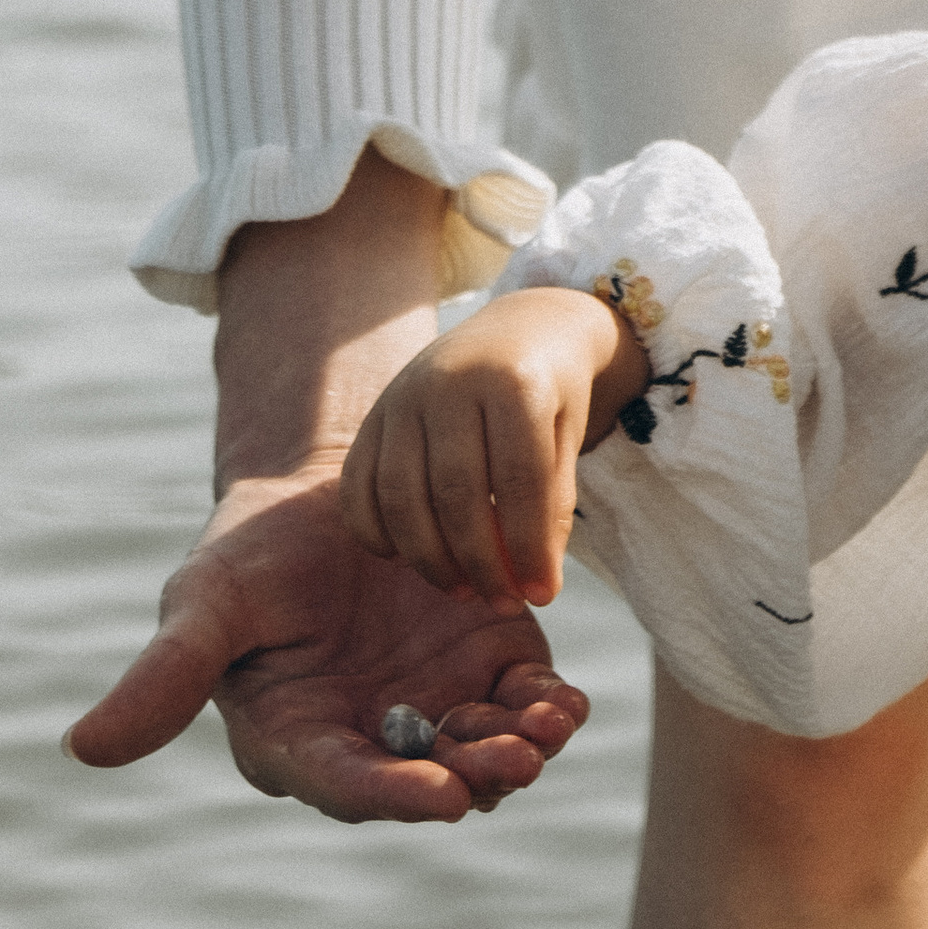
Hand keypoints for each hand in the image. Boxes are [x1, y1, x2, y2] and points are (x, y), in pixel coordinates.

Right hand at [65, 458, 590, 825]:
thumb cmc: (249, 552)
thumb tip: (84, 748)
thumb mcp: (204, 603)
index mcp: (297, 740)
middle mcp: (372, 739)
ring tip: (549, 730)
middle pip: (428, 777)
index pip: (345, 782)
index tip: (440, 797)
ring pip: (482, 749)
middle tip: (514, 762)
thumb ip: (164, 675)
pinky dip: (547, 708)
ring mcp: (433, 704)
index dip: (391, 794)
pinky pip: (522, 700)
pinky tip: (568, 704)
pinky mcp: (485, 660)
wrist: (325, 490)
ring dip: (518, 749)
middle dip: (473, 775)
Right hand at [342, 288, 641, 608]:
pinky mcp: (373, 413)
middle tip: (499, 601)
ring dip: (429, 558)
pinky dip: (376, 533)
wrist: (519, 328)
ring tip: (462, 589)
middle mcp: (451, 381)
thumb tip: (537, 586)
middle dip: (478, 561)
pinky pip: (358, 486)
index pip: (518, 479)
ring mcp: (404, 395)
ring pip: (402, 496)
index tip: (541, 594)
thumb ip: (553, 502)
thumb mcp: (568, 434)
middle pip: (455, 492)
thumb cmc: (551, 391)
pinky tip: (407, 559)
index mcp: (513, 380)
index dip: (528, 546)